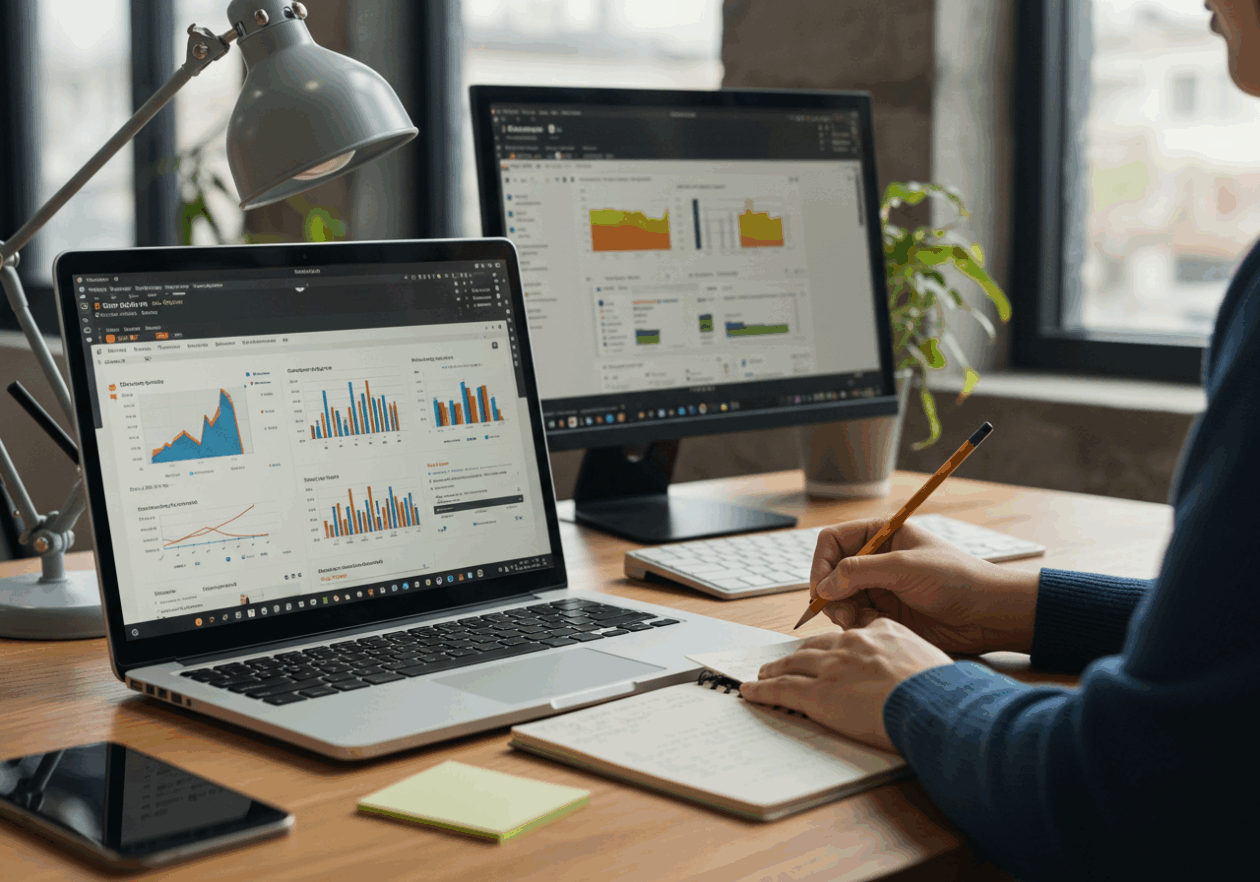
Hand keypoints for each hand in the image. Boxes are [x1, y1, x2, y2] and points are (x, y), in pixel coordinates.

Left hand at [739, 618, 951, 751]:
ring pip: (793, 664)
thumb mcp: (929, 656)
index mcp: (879, 631)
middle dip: (798, 654)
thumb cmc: (940, 689)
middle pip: (815, 646)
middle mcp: (850, 645)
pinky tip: (751, 691)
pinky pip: (781, 690)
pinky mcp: (817, 694)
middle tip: (786, 661)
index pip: (848, 633)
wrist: (933, 703)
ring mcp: (831, 668)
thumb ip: (910, 655)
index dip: (833, 644)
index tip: (827, 649)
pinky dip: (762, 690)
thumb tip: (913, 669)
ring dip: (775, 670)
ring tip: (764, 674)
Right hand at [809, 517, 1040, 654]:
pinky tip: (872, 628)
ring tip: (856, 623)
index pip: (832, 541)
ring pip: (840, 598)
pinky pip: (855, 617)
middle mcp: (876, 559)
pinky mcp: (885, 613)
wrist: (988, 614)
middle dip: (830, 593)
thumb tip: (824, 585)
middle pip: (831, 572)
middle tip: (840, 613)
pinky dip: (856, 624)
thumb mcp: (905, 568)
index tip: (820, 589)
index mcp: (881, 535)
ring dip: (841, 612)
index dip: (821, 564)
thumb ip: (860, 572)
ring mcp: (880, 587)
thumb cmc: (956, 579)